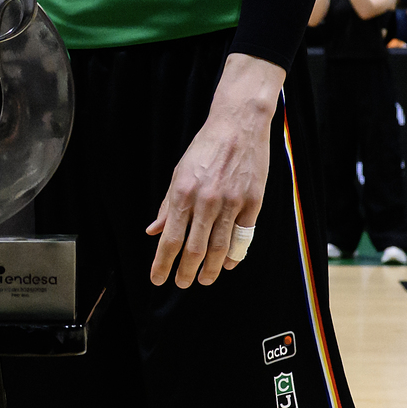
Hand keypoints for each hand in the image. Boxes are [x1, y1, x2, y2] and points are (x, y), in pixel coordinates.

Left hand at [146, 55, 278, 289]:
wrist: (239, 124)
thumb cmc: (206, 148)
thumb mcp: (179, 172)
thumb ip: (167, 205)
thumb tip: (154, 231)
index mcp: (183, 193)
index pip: (170, 239)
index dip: (162, 263)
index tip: (158, 279)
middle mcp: (206, 200)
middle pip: (195, 249)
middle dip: (186, 272)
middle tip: (182, 283)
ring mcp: (231, 202)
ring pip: (219, 248)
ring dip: (210, 269)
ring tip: (204, 280)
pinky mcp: (252, 201)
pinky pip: (242, 237)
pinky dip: (234, 254)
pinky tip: (227, 263)